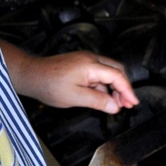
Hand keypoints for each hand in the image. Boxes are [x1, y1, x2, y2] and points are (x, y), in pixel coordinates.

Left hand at [9, 50, 138, 113]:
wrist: (31, 75)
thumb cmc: (49, 85)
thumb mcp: (75, 97)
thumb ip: (98, 101)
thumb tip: (115, 106)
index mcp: (91, 65)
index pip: (117, 76)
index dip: (128, 90)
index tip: (133, 103)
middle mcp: (91, 59)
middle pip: (116, 71)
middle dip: (124, 87)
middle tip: (127, 104)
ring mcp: (86, 60)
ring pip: (108, 72)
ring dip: (114, 88)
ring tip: (116, 104)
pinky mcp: (81, 64)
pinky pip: (98, 74)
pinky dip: (104, 86)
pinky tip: (103, 98)